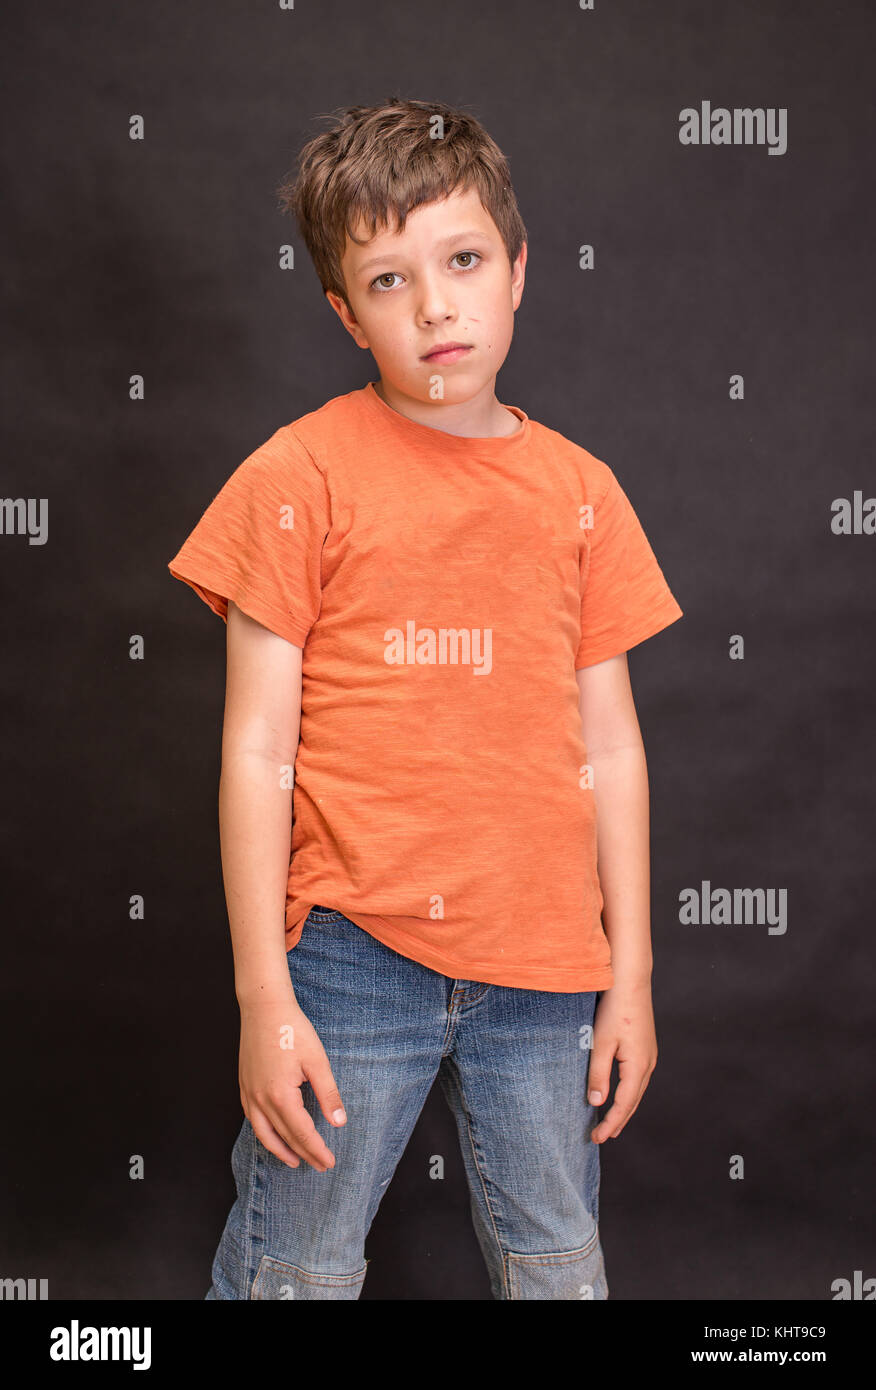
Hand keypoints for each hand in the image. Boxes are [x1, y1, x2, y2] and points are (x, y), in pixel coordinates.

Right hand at [238, 990, 346, 1171]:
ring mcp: (249, 1094)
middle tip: (320, 1166)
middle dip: (304, 1154)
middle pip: (284, 1137)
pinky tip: (273, 1135)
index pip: (302, 1133)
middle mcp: (260, 1100)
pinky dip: (264, 1133)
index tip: (330, 1163)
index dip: (317, 1150)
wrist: (264, 1008)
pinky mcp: (244, 1086)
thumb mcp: (317, 1061)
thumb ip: (328, 1094)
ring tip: (295, 1161)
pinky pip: (253, 1119)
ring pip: (264, 1133)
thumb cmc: (293, 1030)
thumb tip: (339, 1123)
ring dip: (280, 1150)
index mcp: (280, 1096)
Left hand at [587, 978, 656, 1142]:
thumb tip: (597, 1103)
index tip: (598, 1138)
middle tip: (601, 1137)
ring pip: (637, 1091)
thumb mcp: (601, 1043)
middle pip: (633, 1102)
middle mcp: (648, 1064)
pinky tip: (620, 1094)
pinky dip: (628, 1093)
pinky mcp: (646, 1047)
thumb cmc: (614, 1010)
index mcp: (638, 1066)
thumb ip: (598, 1074)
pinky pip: (638, 1079)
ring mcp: (650, 1055)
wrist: (631, 982)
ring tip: (611, 1123)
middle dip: (618, 1121)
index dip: (611, 1123)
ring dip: (624, 1108)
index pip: (624, 1104)